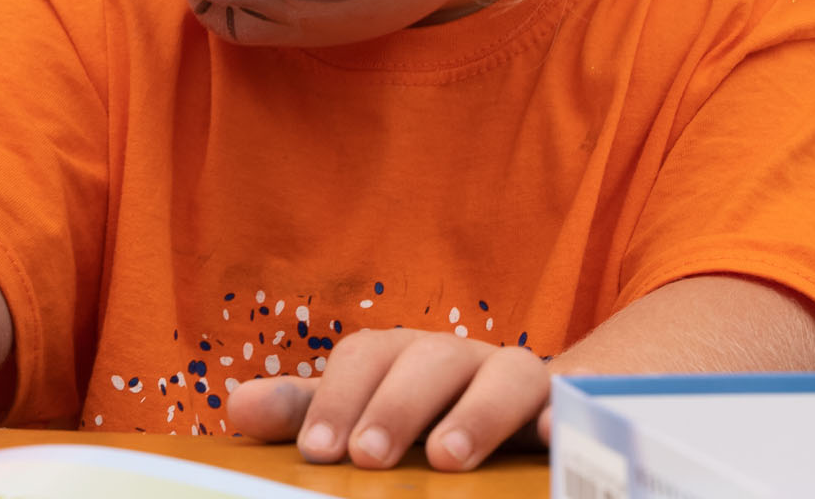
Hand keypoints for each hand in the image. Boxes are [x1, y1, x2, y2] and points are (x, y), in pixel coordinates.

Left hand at [226, 327, 550, 471]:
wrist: (523, 411)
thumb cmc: (425, 417)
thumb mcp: (365, 413)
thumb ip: (309, 412)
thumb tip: (239, 408)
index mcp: (403, 356)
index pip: (366, 356)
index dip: (339, 398)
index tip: (320, 451)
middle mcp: (459, 357)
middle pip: (428, 360)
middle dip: (396, 406)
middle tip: (369, 457)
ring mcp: (517, 377)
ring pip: (504, 373)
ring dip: (476, 413)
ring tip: (448, 457)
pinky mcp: (566, 403)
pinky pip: (575, 395)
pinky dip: (565, 410)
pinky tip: (551, 435)